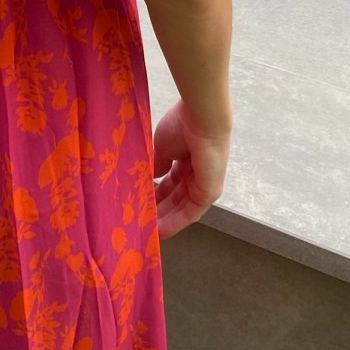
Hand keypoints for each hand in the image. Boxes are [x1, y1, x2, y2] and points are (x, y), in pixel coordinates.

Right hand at [152, 97, 230, 238]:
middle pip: (175, 197)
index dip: (156, 194)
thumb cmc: (181, 126)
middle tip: (140, 222)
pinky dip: (174, 222)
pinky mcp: (209, 194)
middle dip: (158, 210)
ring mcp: (204, 184)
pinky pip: (190, 212)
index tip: (139, 203)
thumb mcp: (162, 148)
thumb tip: (149, 179)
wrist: (201, 119)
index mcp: (186, 159)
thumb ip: (157, 165)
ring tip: (145, 230)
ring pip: (181, 208)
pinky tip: (159, 231)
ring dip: (164, 220)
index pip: (170, 183)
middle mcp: (196, 174)